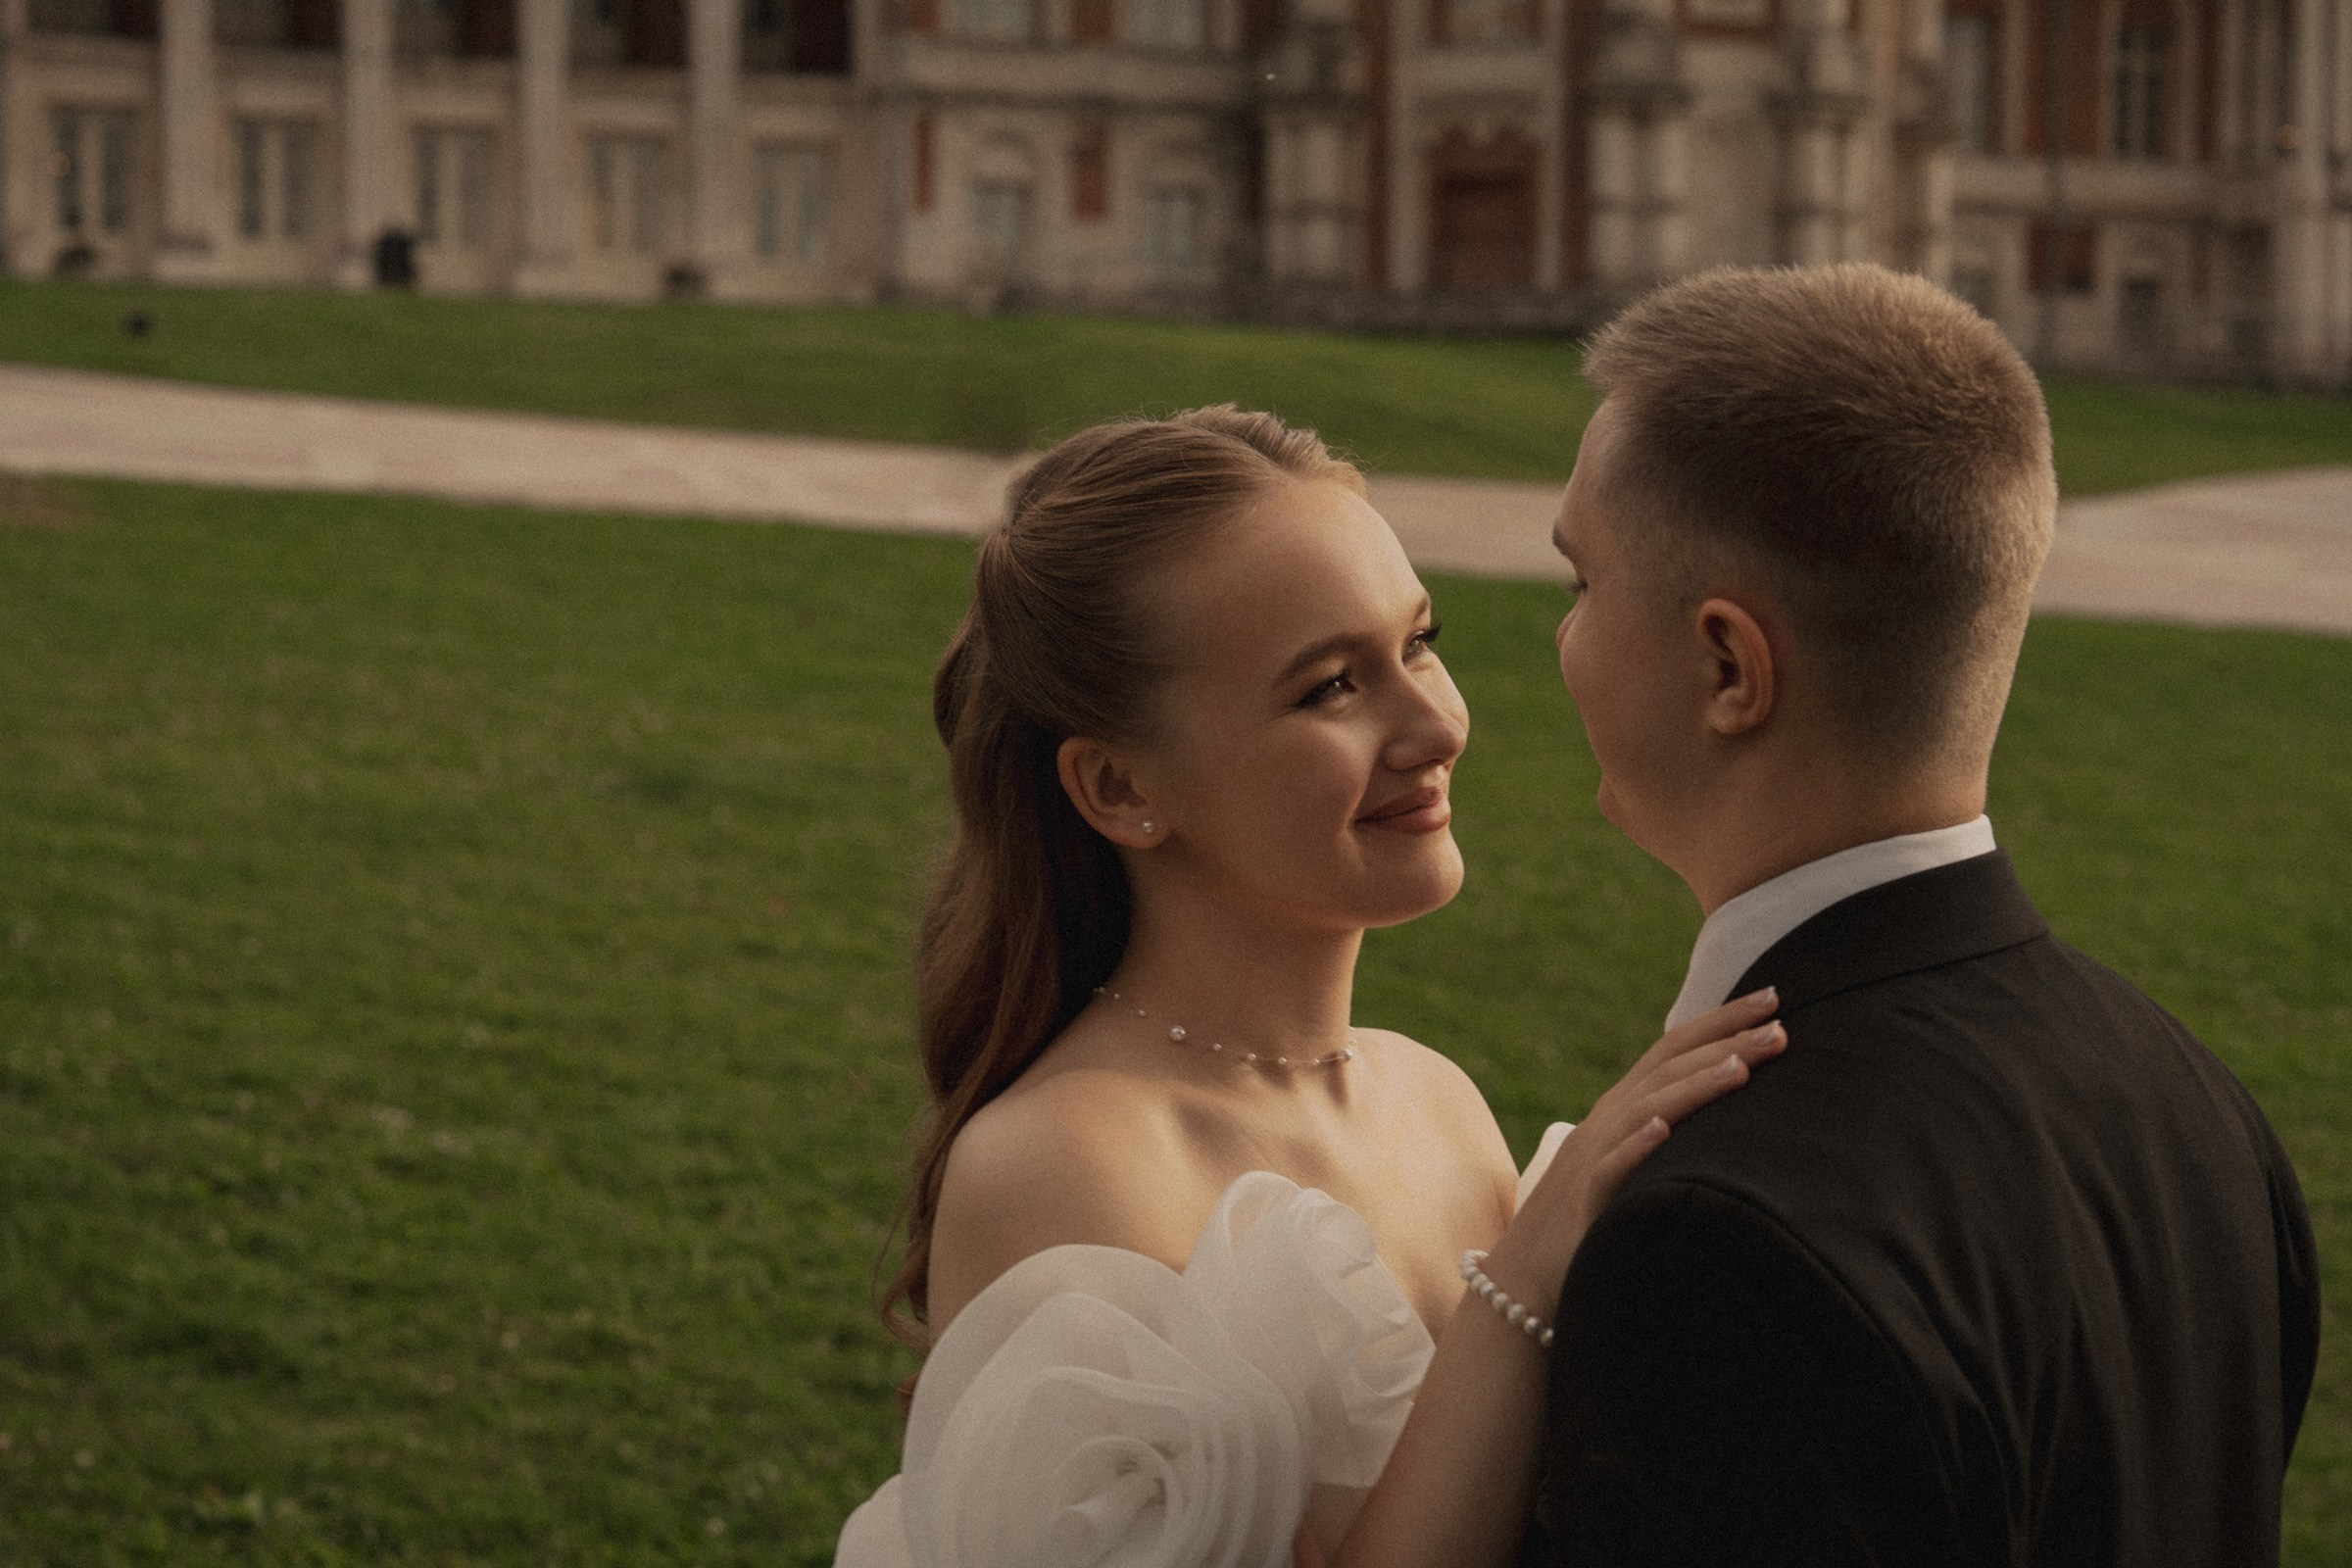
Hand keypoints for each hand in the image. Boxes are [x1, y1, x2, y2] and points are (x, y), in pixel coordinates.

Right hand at [1484, 988, 1785, 1314]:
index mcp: (1622, 1108)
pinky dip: (1636, 1145)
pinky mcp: (1585, 1201)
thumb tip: (1730, 1116)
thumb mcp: (1631, 1163)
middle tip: (1780, 1027)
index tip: (1773, 998)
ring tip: (1741, 1067)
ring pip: (1647, 1107)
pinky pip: (1611, 1168)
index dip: (1721, 1020)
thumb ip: (1666, 1133)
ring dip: (1694, 1085)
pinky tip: (1663, 1129)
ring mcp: (1592, 1156)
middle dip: (1725, 1042)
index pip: (1674, 1048)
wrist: (1525, 1278)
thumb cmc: (1589, 1221)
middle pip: (1669, 1067)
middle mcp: (1606, 1120)